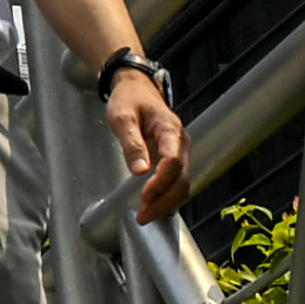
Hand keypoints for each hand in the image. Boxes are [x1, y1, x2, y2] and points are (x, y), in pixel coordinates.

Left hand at [110, 75, 189, 224]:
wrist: (136, 88)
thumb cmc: (129, 99)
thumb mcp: (122, 116)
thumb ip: (131, 143)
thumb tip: (140, 172)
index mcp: (170, 129)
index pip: (173, 161)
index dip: (160, 182)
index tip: (144, 196)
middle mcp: (181, 142)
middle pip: (182, 179)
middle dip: (164, 201)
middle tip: (144, 215)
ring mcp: (180, 151)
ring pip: (183, 184)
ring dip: (167, 203)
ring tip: (146, 215)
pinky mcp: (175, 158)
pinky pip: (177, 181)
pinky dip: (168, 197)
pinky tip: (153, 206)